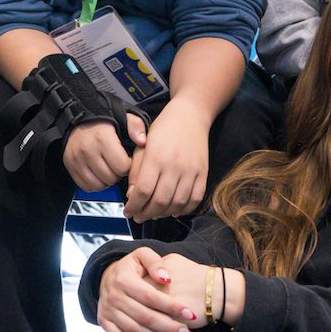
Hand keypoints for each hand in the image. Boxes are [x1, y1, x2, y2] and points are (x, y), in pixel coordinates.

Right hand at [63, 114, 140, 192]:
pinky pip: (86, 186)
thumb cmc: (104, 122)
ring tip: (108, 169)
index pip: (122, 167)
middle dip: (117, 175)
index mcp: (103, 139)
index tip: (126, 160)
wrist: (79, 119)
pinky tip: (98, 173)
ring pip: (98, 185)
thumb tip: (142, 141)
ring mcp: (77, 160)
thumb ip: (136, 127)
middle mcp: (88, 150)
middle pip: (111, 179)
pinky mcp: (70, 166)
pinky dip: (94, 184)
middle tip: (117, 165)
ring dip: (106, 181)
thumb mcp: (124, 118)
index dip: (128, 166)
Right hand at [96, 247, 199, 331]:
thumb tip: (166, 278)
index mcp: (123, 279)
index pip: (151, 296)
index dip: (172, 306)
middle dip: (168, 326)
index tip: (190, 314)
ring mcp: (107, 310)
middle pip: (144, 316)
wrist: (106, 276)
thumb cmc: (132, 267)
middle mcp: (113, 296)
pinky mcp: (104, 322)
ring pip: (134, 329)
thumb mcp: (142, 256)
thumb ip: (155, 263)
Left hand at [124, 103, 209, 219]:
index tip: (127, 211)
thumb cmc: (162, 130)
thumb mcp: (142, 145)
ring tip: (153, 214)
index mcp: (156, 157)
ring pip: (177, 203)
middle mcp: (174, 165)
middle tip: (138, 216)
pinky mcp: (203, 173)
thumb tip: (132, 196)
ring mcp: (191, 170)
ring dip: (163, 214)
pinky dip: (184, 209)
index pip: (142, 190)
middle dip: (146, 213)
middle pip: (159, 201)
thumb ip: (135, 170)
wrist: (190, 115)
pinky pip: (195, 199)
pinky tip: (173, 211)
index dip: (133, 206)